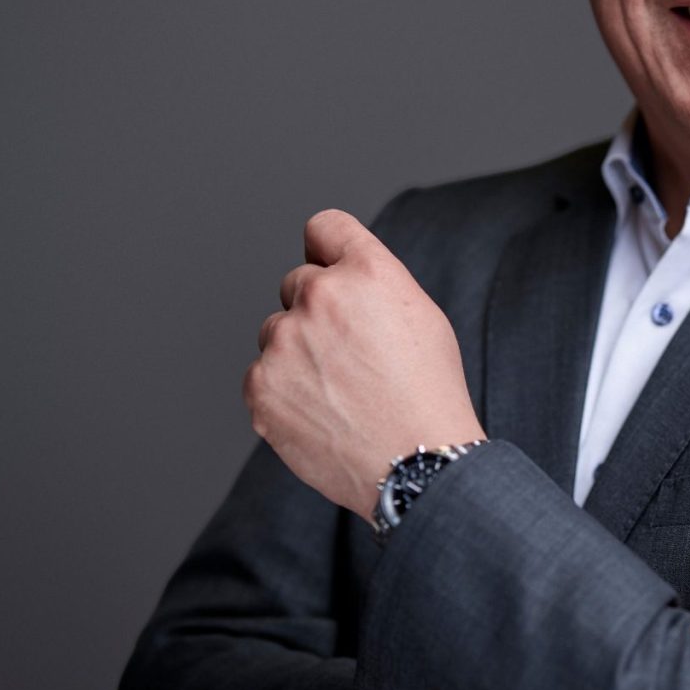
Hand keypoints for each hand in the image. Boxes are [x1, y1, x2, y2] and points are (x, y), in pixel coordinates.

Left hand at [244, 209, 485, 518]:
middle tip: (351, 351)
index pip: (324, 227)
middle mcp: (320, 296)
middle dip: (318, 308)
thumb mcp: (420, 315)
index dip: (329, 249)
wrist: (415, 463)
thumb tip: (332, 276)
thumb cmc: (427, 392)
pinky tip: (323, 412)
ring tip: (340, 390)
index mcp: (366, 271)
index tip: (330, 267)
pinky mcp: (261, 386)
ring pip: (278, 331)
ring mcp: (284, 342)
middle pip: (297, 282)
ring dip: (298, 351)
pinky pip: (262, 374)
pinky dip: (284, 391)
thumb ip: (371, 283)